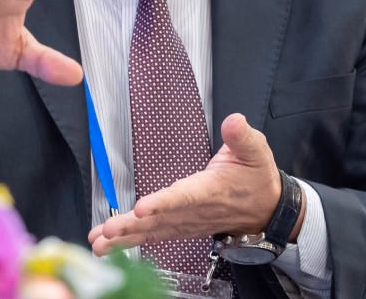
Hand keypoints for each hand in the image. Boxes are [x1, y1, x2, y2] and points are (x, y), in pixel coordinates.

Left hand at [88, 113, 297, 253]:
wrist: (267, 210)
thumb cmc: (257, 178)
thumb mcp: (256, 151)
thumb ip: (242, 136)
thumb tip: (234, 121)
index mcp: (211, 190)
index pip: (184, 197)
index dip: (163, 203)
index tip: (142, 208)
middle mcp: (195, 211)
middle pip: (160, 220)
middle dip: (131, 226)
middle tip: (106, 231)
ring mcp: (187, 222)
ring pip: (153, 231)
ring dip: (124, 237)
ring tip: (98, 243)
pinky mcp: (181, 227)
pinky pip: (154, 236)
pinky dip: (130, 241)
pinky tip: (108, 245)